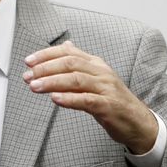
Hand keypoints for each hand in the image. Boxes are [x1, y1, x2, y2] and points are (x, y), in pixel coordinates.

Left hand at [23, 41, 156, 153]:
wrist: (138, 122)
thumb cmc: (113, 100)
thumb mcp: (96, 77)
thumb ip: (80, 62)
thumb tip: (66, 45)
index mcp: (96, 64)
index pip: (68, 53)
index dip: (46, 55)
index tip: (28, 61)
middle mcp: (101, 72)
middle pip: (70, 64)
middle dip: (45, 68)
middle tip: (28, 75)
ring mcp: (106, 88)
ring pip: (76, 80)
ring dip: (52, 82)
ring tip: (34, 86)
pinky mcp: (108, 106)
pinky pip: (86, 100)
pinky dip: (69, 99)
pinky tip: (54, 99)